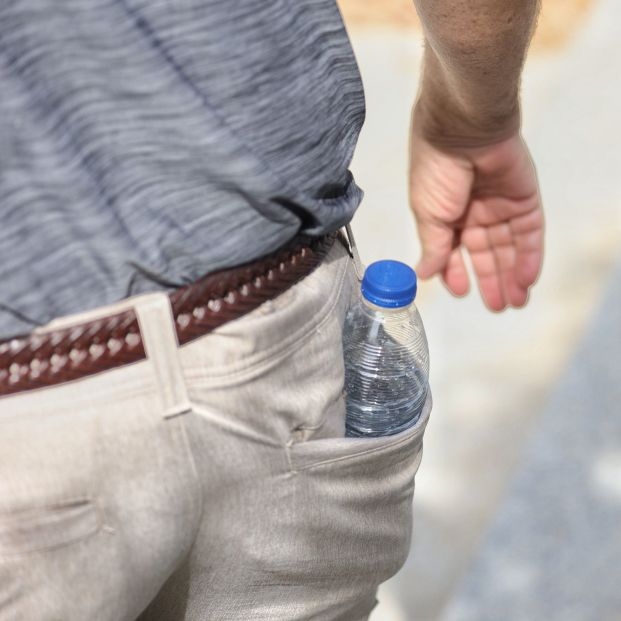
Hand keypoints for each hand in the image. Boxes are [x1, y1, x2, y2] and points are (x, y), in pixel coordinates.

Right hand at [409, 112, 542, 310]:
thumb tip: (422, 275)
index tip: (462, 291)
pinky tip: (526, 280)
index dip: (457, 273)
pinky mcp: (524, 200)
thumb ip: (432, 247)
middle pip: (485, 254)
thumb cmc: (436, 169)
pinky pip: (529, 234)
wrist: (463, 128)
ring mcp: (500, 207)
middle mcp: (473, 213)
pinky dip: (529, 258)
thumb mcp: (427, 215)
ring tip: (514, 302)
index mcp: (445, 215)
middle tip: (497, 307)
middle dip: (491, 281)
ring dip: (511, 275)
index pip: (452, 251)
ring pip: (508, 249)